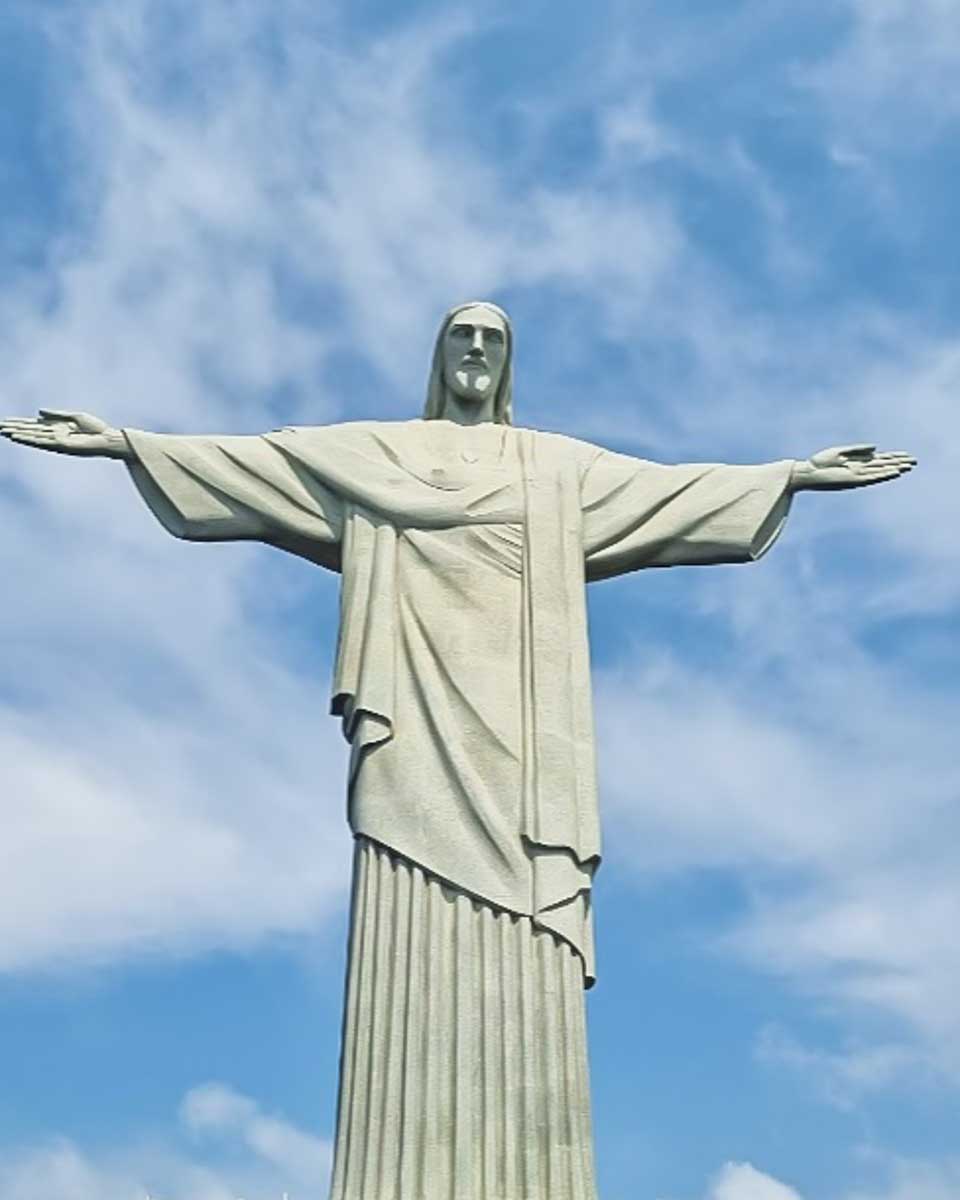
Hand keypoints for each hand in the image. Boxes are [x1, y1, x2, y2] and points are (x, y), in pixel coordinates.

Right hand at [0, 409, 129, 458]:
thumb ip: (56, 414)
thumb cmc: (96, 428)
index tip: (4, 422)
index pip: (33, 425)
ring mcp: (57, 441)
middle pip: (29, 431)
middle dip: (13, 429)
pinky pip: (41, 442)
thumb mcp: (75, 416)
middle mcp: (54, 435)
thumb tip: (38, 412)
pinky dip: (28, 439)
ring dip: (18, 434)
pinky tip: (17, 437)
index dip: (19, 423)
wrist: (109, 438)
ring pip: (32, 437)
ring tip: (3, 432)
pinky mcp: (61, 446)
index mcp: (56, 428)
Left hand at [790, 444, 915, 491]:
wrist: (806, 472)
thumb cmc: (819, 462)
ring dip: (894, 469)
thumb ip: (858, 449)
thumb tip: (876, 448)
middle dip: (898, 463)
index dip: (893, 457)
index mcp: (857, 461)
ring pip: (880, 471)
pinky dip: (883, 475)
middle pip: (883, 465)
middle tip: (914, 462)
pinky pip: (871, 477)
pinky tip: (893, 472)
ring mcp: (857, 475)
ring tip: (908, 467)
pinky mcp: (852, 480)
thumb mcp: (839, 452)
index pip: (879, 459)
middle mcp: (859, 469)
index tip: (906, 456)